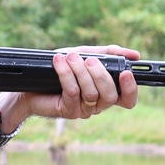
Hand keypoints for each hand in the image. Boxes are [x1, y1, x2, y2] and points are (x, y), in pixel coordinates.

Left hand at [22, 45, 140, 120]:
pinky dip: (66, 74)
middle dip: (100, 75)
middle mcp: (97, 104)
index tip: (126, 74)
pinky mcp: (68, 111)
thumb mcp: (85, 55)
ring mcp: (83, 110)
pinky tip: (59, 62)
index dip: (131, 90)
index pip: (127, 99)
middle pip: (110, 96)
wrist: (30, 85)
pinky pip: (72, 92)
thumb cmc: (60, 70)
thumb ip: (108, 54)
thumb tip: (134, 55)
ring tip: (70, 57)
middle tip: (89, 60)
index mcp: (105, 92)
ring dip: (80, 72)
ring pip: (91, 94)